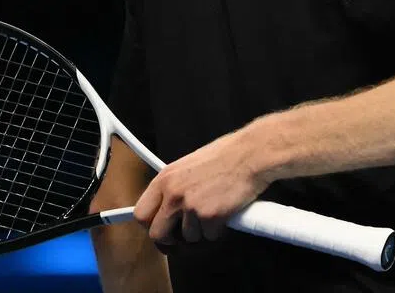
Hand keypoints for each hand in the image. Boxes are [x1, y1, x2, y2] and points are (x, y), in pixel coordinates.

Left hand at [134, 127, 269, 246]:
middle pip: (157, 234)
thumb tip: (169, 207)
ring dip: (202, 232)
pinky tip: (226, 213)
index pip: (141, 213)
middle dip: (171, 240)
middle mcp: (173, 193)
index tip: (161, 228)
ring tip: (215, 212)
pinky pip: (210, 236)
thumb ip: (176, 186)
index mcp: (165, 178)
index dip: (151, 225)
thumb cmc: (228, 155)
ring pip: (188, 237)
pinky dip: (219, 230)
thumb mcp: (190, 164)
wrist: (253, 153)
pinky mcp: (210, 216)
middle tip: (184, 236)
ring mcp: (191, 206)